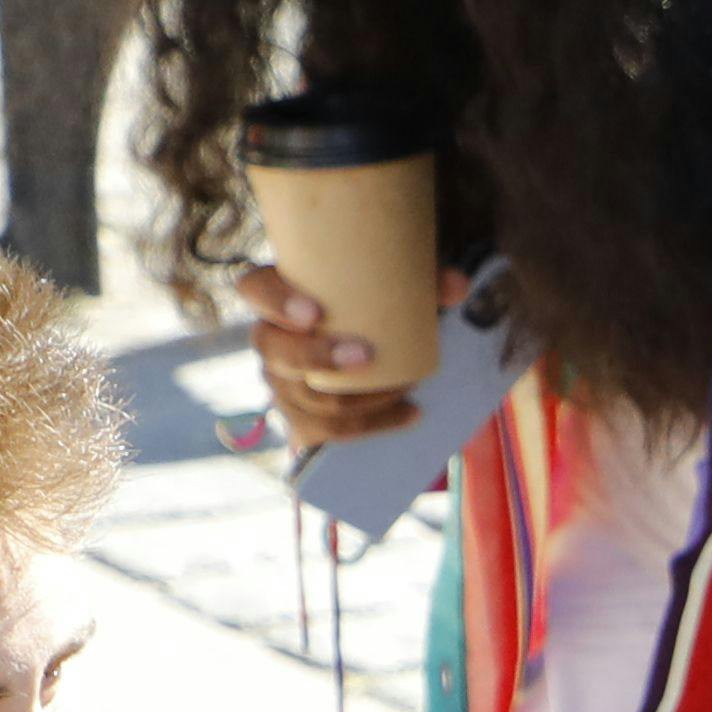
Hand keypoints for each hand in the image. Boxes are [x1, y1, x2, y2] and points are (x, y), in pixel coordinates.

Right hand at [227, 260, 449, 450]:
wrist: (370, 346)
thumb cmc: (372, 305)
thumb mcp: (394, 284)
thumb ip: (424, 280)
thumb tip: (457, 286)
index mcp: (281, 294)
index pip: (253, 288)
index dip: (275, 301)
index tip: (314, 312)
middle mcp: (271, 339)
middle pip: (273, 351)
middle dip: (316, 356)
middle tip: (366, 355)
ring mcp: (282, 383)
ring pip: (303, 397)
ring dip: (355, 396)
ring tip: (403, 385)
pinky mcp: (301, 418)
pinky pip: (328, 431)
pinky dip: (374, 424)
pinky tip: (411, 413)